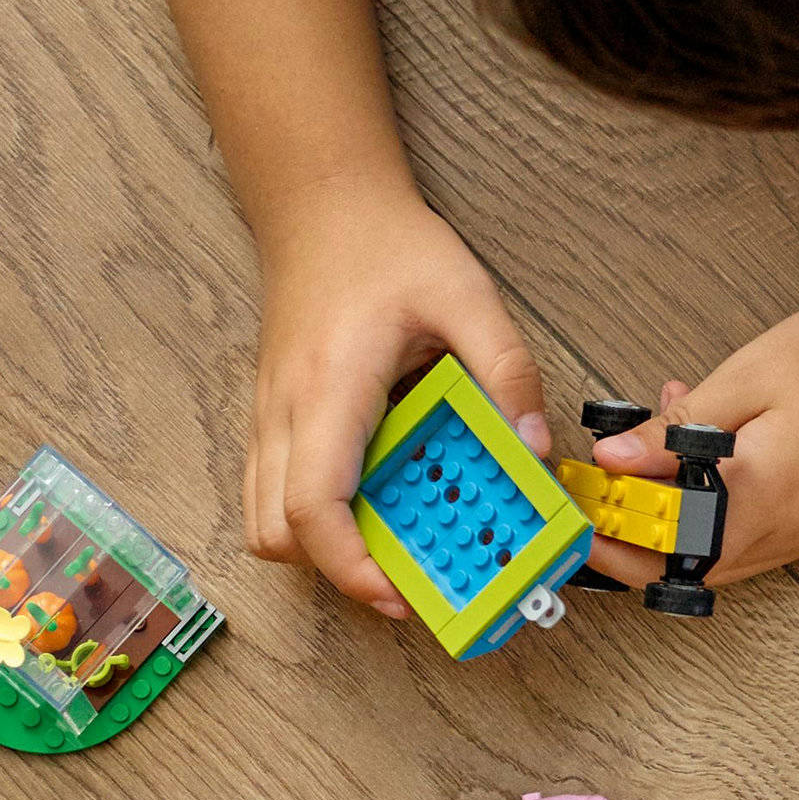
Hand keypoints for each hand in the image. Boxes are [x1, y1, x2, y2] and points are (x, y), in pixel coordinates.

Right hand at [248, 185, 547, 612]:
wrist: (322, 204)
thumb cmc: (388, 245)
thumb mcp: (468, 297)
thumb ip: (508, 372)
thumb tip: (534, 448)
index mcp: (330, 389)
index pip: (314, 504)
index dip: (349, 565)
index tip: (398, 595)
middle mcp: (284, 411)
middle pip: (276, 531)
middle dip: (338, 570)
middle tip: (411, 578)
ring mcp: (269, 416)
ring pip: (264, 518)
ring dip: (321, 547)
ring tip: (394, 543)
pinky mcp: (273, 416)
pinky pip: (272, 490)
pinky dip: (313, 517)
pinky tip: (373, 499)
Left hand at [578, 285, 798, 589]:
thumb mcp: (751, 375)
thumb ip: (677, 429)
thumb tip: (612, 462)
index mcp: (767, 497)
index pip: (664, 549)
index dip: (609, 532)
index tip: (574, 499)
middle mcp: (790, 532)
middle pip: (684, 570)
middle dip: (628, 536)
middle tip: (592, 488)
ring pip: (715, 556)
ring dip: (667, 520)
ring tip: (643, 456)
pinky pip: (748, 534)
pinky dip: (707, 509)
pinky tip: (697, 449)